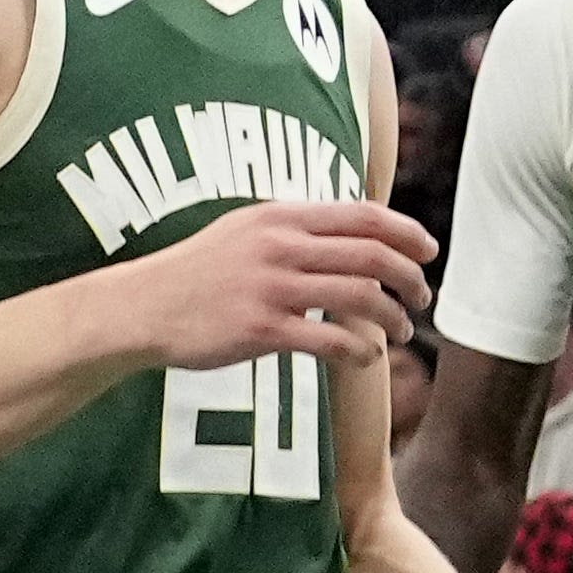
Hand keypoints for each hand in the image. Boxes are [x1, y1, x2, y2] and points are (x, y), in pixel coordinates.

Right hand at [103, 197, 435, 375]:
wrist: (143, 305)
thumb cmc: (198, 271)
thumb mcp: (246, 229)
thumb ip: (295, 228)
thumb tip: (349, 233)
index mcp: (282, 215)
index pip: (364, 215)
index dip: (407, 232)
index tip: (429, 250)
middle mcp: (282, 245)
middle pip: (372, 255)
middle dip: (409, 277)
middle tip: (423, 298)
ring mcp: (272, 287)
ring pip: (359, 297)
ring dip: (392, 317)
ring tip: (401, 332)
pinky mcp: (261, 329)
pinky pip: (328, 339)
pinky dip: (359, 350)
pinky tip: (366, 358)